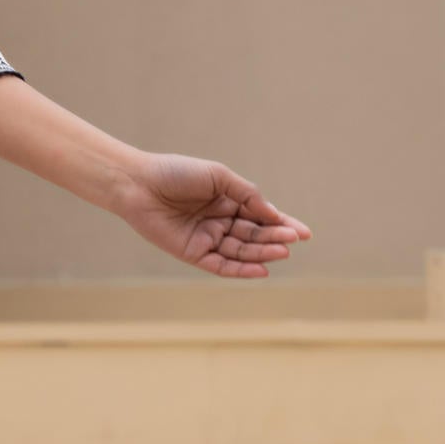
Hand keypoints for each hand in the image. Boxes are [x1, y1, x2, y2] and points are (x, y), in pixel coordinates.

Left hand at [111, 153, 311, 278]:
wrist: (139, 183)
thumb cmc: (177, 173)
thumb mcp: (219, 177)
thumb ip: (247, 195)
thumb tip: (274, 214)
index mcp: (227, 201)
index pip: (261, 216)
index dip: (283, 224)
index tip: (305, 233)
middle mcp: (220, 221)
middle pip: (254, 234)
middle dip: (274, 238)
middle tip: (292, 241)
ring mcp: (207, 238)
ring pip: (241, 250)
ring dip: (262, 253)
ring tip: (282, 252)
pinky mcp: (193, 253)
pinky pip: (221, 265)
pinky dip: (241, 269)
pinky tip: (262, 270)